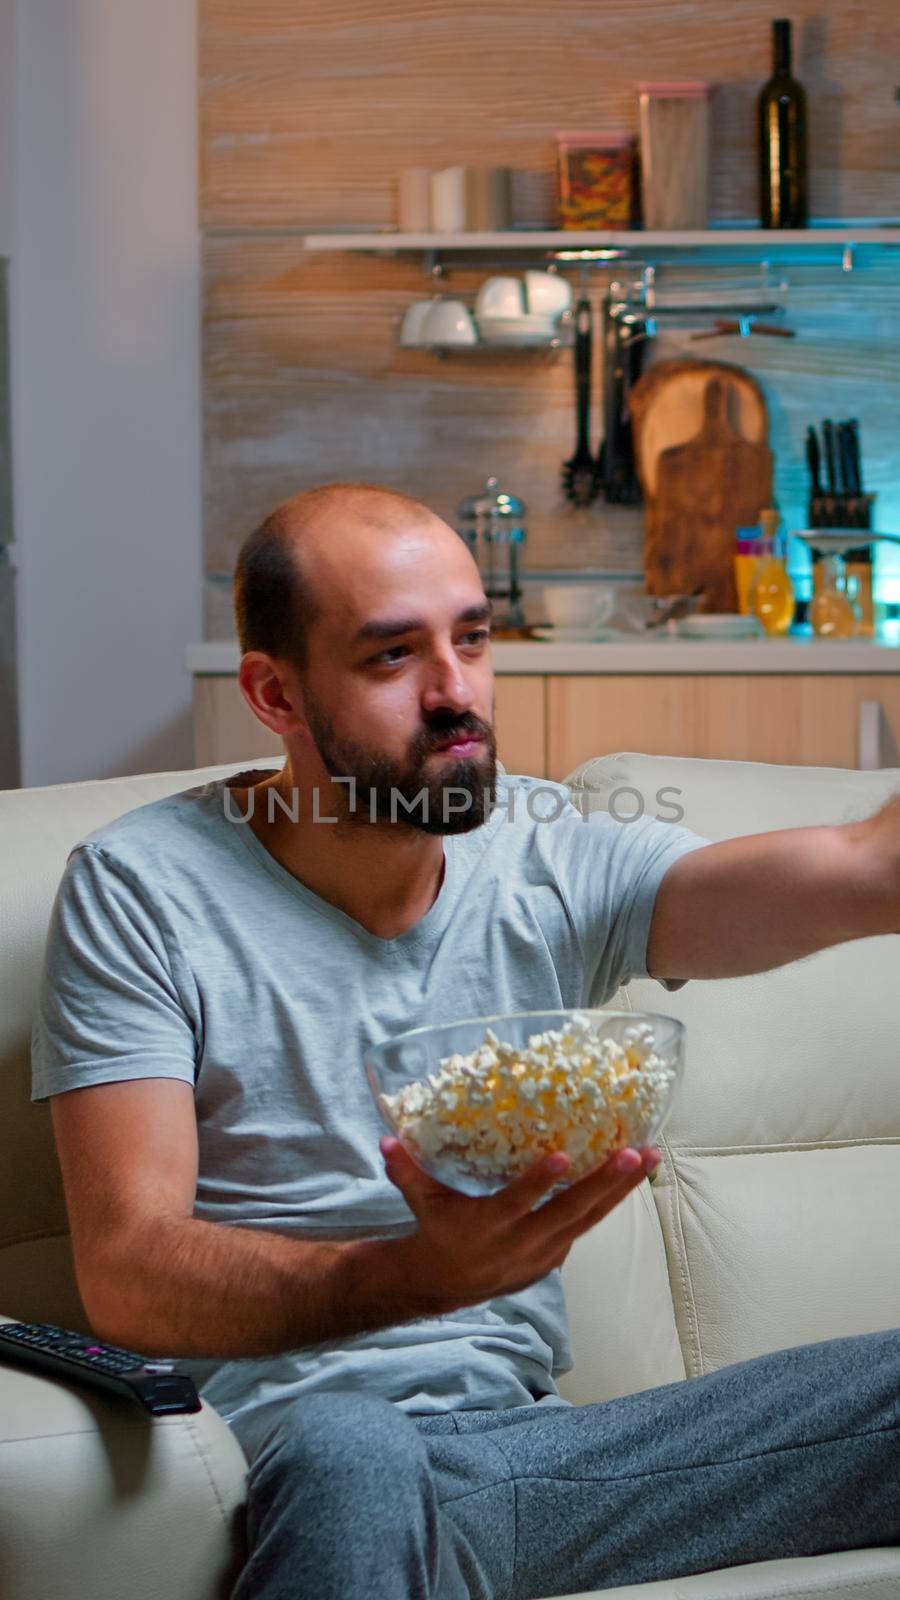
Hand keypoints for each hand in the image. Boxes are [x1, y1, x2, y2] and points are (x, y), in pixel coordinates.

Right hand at [380, 1137, 659, 1314]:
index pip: (517, 1203)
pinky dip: (608, 1202)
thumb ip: (406, 1171)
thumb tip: (387, 1140)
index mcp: (489, 1226)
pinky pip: (586, 1227)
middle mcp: (522, 1243)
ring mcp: (544, 1253)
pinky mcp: (555, 1257)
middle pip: (570, 1212)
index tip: (562, 1156)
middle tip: (633, 1153)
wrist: (446, 1284)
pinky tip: (631, 1175)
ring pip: (589, 1220)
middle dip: (604, 1183)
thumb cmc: (436, 1229)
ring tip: (648, 1158)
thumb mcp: (420, 1202)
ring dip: (620, 1190)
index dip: (539, 1182)